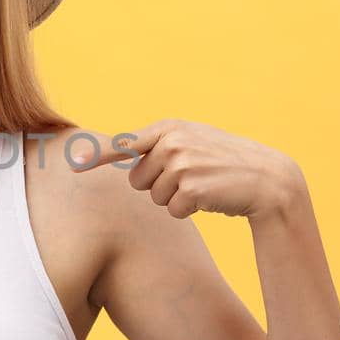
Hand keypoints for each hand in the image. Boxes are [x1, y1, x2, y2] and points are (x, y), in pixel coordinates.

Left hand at [65, 119, 303, 219]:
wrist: (267, 179)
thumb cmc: (224, 164)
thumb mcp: (191, 144)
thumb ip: (159, 147)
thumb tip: (126, 163)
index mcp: (168, 128)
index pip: (124, 144)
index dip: (96, 157)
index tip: (72, 165)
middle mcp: (171, 142)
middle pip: (138, 180)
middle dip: (158, 186)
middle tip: (190, 178)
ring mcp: (181, 163)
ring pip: (155, 197)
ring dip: (176, 199)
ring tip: (203, 185)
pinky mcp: (191, 187)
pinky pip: (173, 210)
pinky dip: (189, 210)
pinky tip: (211, 197)